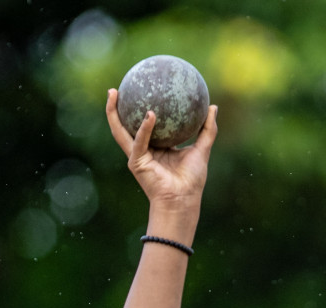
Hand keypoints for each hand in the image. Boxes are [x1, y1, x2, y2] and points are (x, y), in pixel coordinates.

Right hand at [106, 88, 218, 208]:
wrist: (184, 200)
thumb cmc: (192, 180)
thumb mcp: (202, 149)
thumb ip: (207, 129)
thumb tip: (212, 106)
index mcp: (156, 147)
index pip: (143, 124)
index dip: (138, 108)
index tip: (140, 89)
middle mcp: (143, 150)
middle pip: (124, 126)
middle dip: (116, 108)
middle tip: (115, 89)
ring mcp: (137, 156)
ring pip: (120, 132)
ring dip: (113, 114)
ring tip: (113, 93)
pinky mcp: (137, 163)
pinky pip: (139, 142)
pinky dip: (144, 129)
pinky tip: (149, 115)